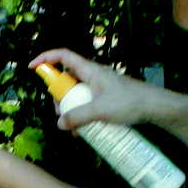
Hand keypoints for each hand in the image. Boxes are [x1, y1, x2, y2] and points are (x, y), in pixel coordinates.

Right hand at [29, 49, 154, 132]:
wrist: (155, 107)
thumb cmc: (130, 102)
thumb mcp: (100, 110)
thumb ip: (77, 116)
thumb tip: (60, 123)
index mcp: (90, 70)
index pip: (63, 56)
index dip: (46, 58)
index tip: (32, 67)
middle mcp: (93, 76)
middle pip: (66, 80)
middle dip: (58, 97)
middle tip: (59, 113)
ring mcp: (99, 87)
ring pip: (75, 95)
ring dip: (70, 110)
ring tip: (74, 128)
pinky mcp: (105, 98)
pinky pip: (85, 104)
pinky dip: (80, 115)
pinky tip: (83, 131)